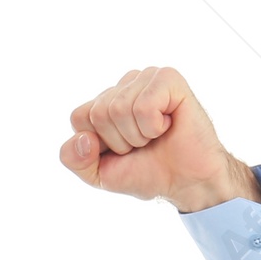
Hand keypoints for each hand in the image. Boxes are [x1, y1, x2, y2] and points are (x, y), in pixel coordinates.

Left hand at [58, 66, 260, 211]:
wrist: (185, 181)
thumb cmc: (146, 173)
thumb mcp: (99, 174)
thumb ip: (74, 159)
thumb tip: (83, 137)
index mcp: (105, 102)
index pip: (79, 117)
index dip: (98, 146)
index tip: (121, 152)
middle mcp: (124, 85)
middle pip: (98, 113)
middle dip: (119, 141)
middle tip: (143, 144)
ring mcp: (146, 78)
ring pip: (118, 109)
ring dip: (138, 136)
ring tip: (156, 136)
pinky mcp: (168, 78)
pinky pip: (143, 106)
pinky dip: (153, 126)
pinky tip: (168, 125)